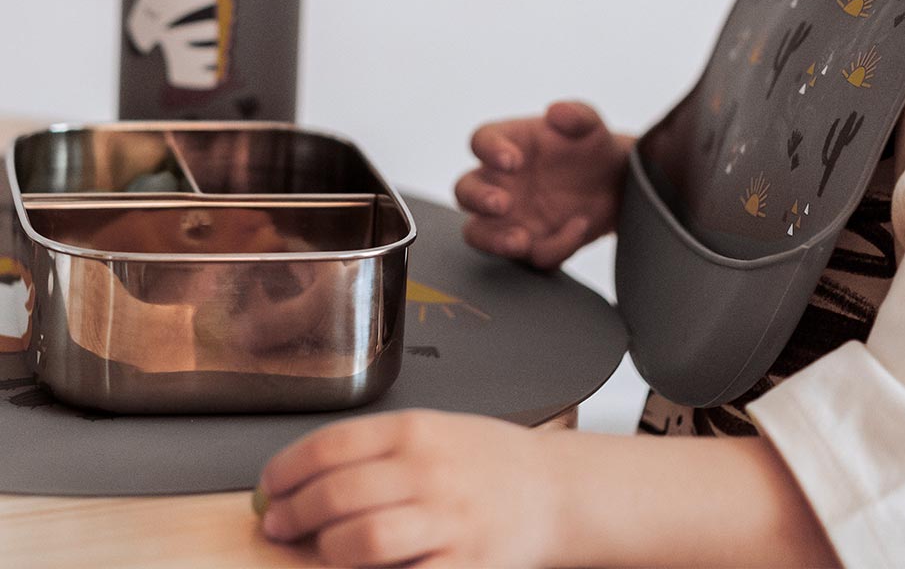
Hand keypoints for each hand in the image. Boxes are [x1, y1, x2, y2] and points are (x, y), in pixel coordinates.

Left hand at [257, 408, 557, 567]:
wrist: (553, 490)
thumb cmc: (489, 461)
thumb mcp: (435, 432)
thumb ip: (375, 452)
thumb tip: (302, 479)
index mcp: (418, 429)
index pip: (331, 444)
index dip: (286, 470)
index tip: (270, 488)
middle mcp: (429, 470)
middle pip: (336, 494)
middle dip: (294, 515)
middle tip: (280, 524)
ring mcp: (446, 520)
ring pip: (360, 541)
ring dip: (324, 551)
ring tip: (318, 548)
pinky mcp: (461, 565)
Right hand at [454, 100, 630, 269]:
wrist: (616, 183)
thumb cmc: (592, 147)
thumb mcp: (592, 126)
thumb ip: (578, 115)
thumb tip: (556, 111)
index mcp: (508, 144)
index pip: (481, 141)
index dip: (489, 150)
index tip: (513, 160)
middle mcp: (500, 181)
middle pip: (465, 190)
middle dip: (478, 199)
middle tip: (503, 204)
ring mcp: (509, 217)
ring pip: (478, 233)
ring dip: (493, 240)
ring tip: (521, 241)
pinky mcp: (531, 244)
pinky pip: (531, 255)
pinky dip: (554, 247)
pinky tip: (578, 227)